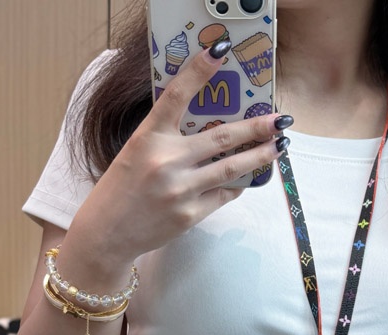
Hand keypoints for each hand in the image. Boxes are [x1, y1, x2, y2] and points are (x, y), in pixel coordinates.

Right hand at [67, 42, 288, 268]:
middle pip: (221, 137)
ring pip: (231, 168)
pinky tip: (249, 177)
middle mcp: (166, 161)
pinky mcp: (190, 214)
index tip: (219, 50)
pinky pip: (223, 195)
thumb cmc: (123, 188)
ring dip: (260, 156)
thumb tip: (213, 130)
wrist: (108, 232)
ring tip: (279, 147)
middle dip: (257, 127)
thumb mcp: (136, 152)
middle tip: (280, 120)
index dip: (198, 71)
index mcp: (148, 138)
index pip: (176, 96)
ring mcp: (180, 189)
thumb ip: (167, 138)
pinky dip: (237, 185)